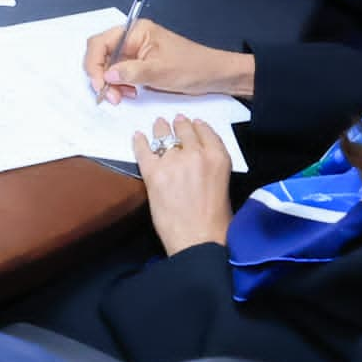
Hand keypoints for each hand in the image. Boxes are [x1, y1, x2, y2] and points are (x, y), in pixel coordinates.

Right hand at [84, 14, 255, 103]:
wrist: (214, 75)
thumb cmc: (192, 67)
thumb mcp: (160, 71)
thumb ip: (130, 72)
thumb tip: (107, 75)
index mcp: (136, 32)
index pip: (100, 43)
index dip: (94, 64)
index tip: (100, 84)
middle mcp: (132, 39)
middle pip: (101, 55)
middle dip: (101, 76)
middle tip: (111, 96)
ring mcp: (135, 52)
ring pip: (108, 67)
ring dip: (111, 84)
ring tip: (122, 97)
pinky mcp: (139, 65)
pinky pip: (120, 74)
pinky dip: (120, 86)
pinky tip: (130, 93)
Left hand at [133, 119, 234, 254]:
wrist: (198, 240)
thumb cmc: (216, 222)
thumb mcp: (224, 185)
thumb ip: (212, 167)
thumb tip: (200, 162)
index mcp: (218, 158)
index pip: (206, 132)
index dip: (198, 126)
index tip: (193, 123)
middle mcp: (196, 154)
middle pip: (184, 130)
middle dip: (179, 125)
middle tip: (174, 122)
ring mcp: (172, 161)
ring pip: (164, 136)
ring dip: (160, 128)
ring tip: (158, 124)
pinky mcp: (153, 173)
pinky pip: (144, 150)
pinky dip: (140, 142)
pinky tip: (138, 136)